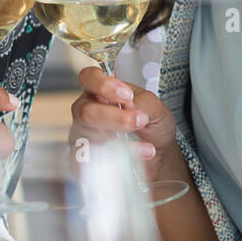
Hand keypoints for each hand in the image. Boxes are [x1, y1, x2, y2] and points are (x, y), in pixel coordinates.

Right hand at [69, 66, 177, 182]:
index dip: (103, 85)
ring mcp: (83, 137)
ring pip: (88, 138)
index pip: (89, 78)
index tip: (126, 96)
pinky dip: (117, 160)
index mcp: (101, 91)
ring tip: (147, 147)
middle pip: (85, 111)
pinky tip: (137, 157)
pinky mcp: (84, 161)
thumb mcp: (156, 109)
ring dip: (120, 142)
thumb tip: (129, 107)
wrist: (158, 156)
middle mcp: (87, 111)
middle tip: (139, 121)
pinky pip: (92, 162)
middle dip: (114, 118)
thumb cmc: (151, 126)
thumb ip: (143, 103)